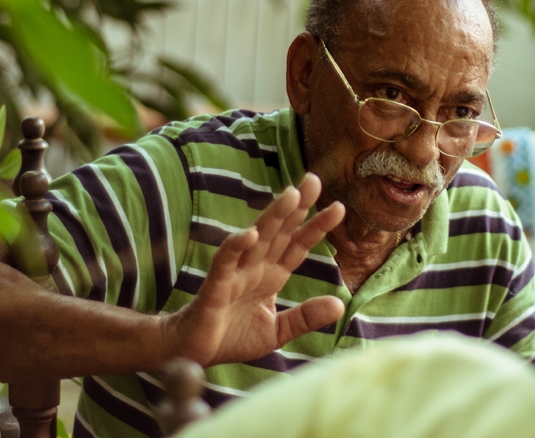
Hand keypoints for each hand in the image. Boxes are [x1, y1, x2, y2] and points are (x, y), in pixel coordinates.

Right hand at [160, 172, 345, 366]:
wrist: (194, 354)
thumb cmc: (232, 338)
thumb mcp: (277, 331)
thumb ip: (305, 317)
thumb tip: (339, 305)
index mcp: (272, 275)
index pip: (298, 245)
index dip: (316, 227)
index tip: (339, 208)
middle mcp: (256, 268)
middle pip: (280, 231)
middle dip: (296, 207)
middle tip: (313, 180)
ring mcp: (236, 273)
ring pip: (257, 238)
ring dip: (273, 216)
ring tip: (292, 195)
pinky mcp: (216, 285)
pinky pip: (226, 261)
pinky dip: (237, 246)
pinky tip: (251, 233)